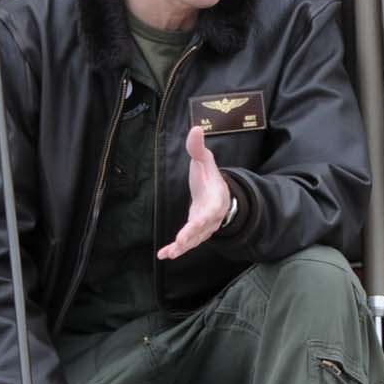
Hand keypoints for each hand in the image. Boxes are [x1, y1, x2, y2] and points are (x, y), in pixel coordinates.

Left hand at [157, 125, 231, 260]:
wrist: (219, 194)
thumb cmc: (210, 177)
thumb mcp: (205, 160)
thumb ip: (198, 147)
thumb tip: (196, 127)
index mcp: (216, 199)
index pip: (210, 210)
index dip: (203, 218)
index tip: (194, 223)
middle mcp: (212, 217)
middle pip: (202, 229)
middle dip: (191, 236)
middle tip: (179, 243)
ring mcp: (205, 227)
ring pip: (195, 240)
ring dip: (182, 247)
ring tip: (169, 253)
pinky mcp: (197, 234)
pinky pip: (188, 243)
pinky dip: (177, 249)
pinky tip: (163, 255)